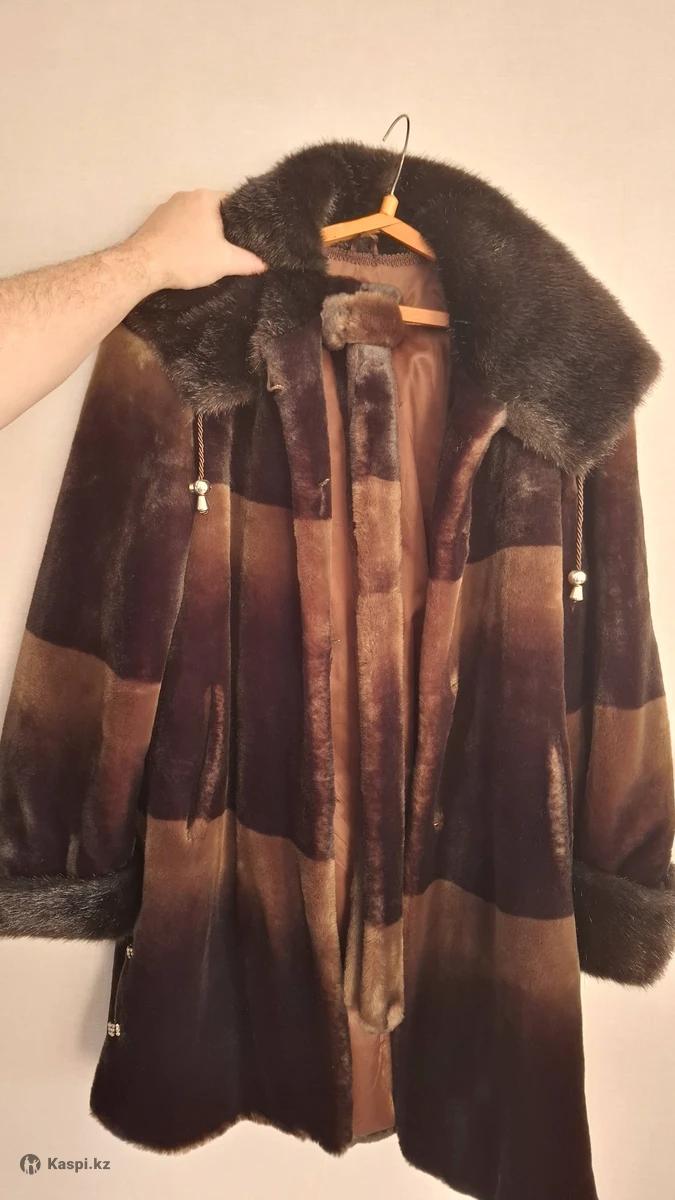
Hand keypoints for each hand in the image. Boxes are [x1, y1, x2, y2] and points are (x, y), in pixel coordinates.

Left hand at [125, 188, 267, 290]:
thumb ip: (247, 261)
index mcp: (206, 197)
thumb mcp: (224, 262)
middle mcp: (186, 195)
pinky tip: (185, 252)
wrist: (143, 265)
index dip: (242, 219)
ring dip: (200, 231)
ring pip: (193, 217)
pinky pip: (176, 225)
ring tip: (207, 252)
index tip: (245, 236)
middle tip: (229, 247)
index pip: (233, 201)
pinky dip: (183, 235)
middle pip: (212, 209)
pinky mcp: (153, 220)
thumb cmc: (187, 257)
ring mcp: (167, 206)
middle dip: (220, 226)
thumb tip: (263, 264)